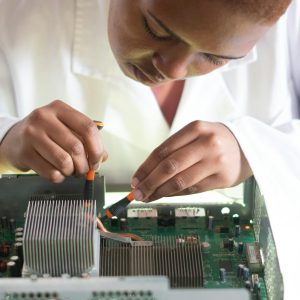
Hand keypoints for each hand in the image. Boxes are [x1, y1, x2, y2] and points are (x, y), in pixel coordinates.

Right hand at [0, 100, 106, 182]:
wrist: (15, 138)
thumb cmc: (46, 133)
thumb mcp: (66, 128)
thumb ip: (86, 140)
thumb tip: (103, 157)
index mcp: (60, 108)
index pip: (88, 128)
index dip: (97, 148)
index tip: (98, 160)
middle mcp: (44, 117)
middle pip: (76, 147)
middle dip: (84, 164)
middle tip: (84, 169)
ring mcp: (32, 134)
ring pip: (64, 161)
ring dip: (72, 171)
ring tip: (71, 170)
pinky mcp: (24, 152)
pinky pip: (51, 172)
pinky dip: (60, 177)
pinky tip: (58, 172)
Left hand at [131, 120, 251, 201]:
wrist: (247, 146)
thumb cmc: (213, 141)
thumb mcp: (195, 135)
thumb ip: (174, 150)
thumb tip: (147, 174)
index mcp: (195, 128)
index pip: (163, 150)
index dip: (145, 167)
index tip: (135, 179)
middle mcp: (206, 143)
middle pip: (169, 167)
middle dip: (149, 182)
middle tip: (137, 193)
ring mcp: (216, 161)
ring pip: (180, 181)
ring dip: (160, 192)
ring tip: (148, 197)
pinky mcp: (223, 178)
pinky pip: (193, 189)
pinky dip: (175, 194)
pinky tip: (165, 195)